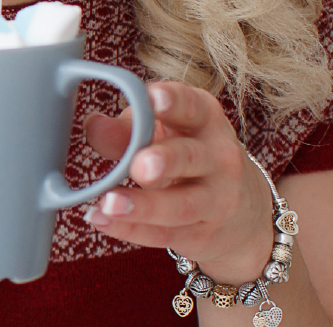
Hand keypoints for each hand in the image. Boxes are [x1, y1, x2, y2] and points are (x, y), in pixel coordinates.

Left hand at [82, 82, 275, 282]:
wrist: (240, 209)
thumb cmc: (184, 154)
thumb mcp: (162, 132)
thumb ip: (127, 129)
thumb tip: (92, 124)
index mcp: (206, 120)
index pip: (192, 107)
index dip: (174, 101)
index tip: (153, 97)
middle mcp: (219, 158)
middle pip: (191, 157)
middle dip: (166, 160)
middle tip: (138, 165)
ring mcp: (217, 200)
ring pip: (180, 205)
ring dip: (143, 206)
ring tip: (108, 203)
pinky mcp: (203, 234)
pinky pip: (165, 234)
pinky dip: (131, 230)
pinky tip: (101, 221)